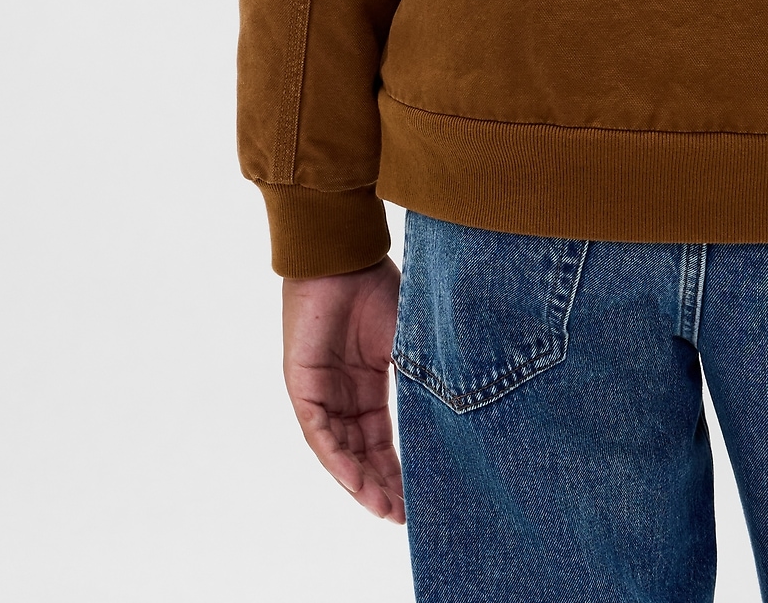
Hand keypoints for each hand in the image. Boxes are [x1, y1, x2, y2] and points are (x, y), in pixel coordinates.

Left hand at [282, 258, 404, 522]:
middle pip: (361, 452)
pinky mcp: (302, 386)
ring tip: (385, 508)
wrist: (345, 253)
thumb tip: (465, 406)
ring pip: (340, 451)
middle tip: (404, 514)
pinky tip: (356, 481)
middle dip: (382, 485)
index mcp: (369, 382)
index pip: (382, 438)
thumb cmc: (379, 284)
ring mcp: (321, 391)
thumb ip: (426, 373)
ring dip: (361, 482)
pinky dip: (337, 459)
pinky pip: (318, 433)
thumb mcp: (411, 339)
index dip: (400, 468)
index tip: (420, 496)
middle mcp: (343, 393)